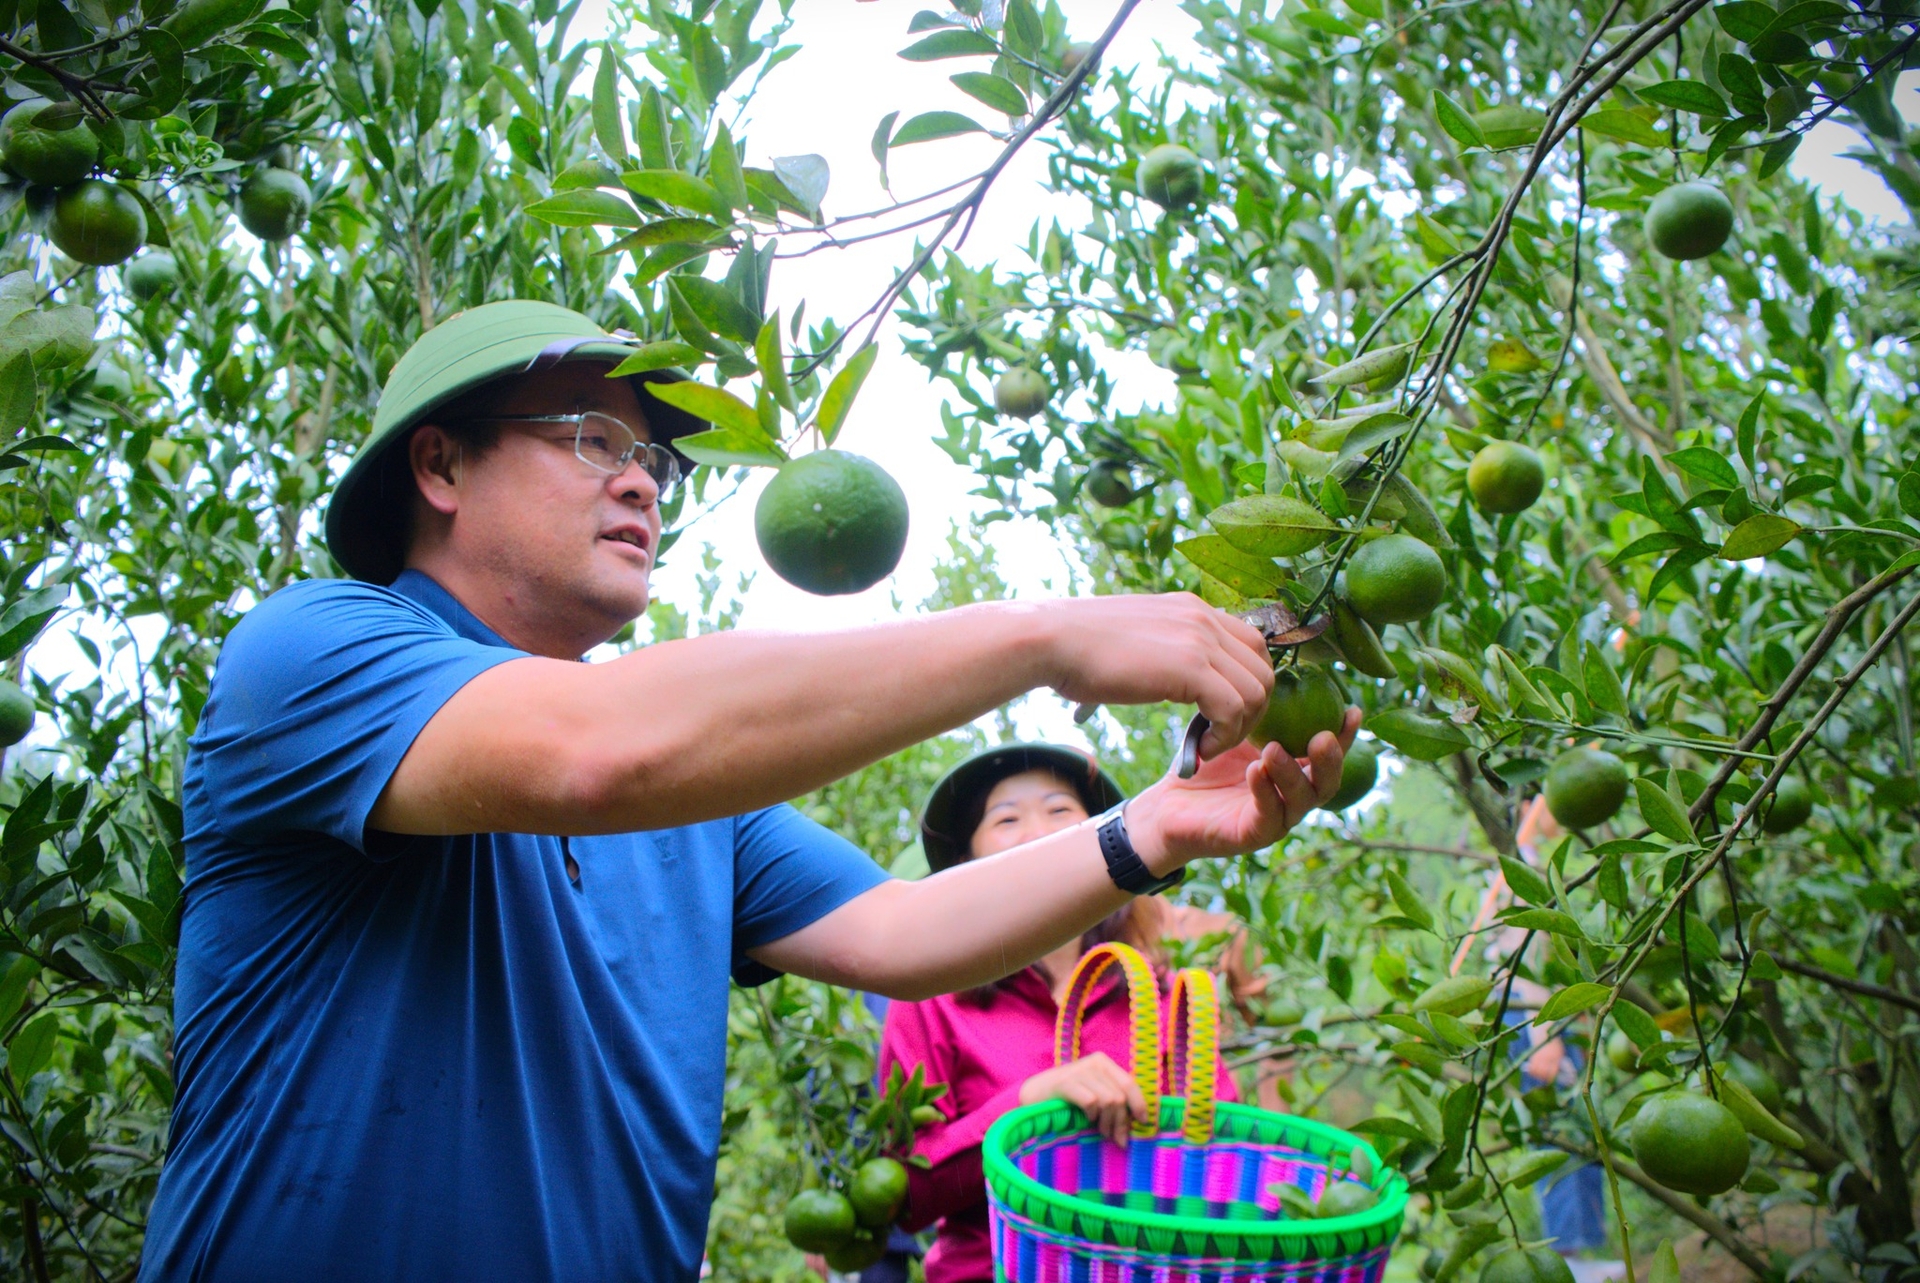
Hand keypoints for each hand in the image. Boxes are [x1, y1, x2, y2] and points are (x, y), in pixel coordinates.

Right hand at [1020, 1052, 1148, 1146]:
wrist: (1034, 1095)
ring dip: (1107, 1123)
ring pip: (1109, 1101)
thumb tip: (1140, 1122)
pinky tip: (1086, 1119)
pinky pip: (1091, 1102)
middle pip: (1120, 1097)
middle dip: (1122, 1122)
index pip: (1130, 1083)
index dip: (1139, 1105)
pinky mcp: (1065, 1082)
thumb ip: (1114, 1102)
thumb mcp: (1095, 1095)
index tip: (1143, 1123)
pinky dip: (1092, 1115)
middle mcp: (1093, 1062)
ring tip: (1102, 1132)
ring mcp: (1078, 1071)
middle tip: (1117, 1139)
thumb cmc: (1069, 1099)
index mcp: (1103, 1063)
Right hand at [1036, 594, 1273, 756]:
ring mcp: (1200, 640)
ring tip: (1207, 745)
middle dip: (1252, 711)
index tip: (1222, 714)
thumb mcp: (1138, 639)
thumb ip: (1166, 648)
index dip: (1247, 684)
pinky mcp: (1190, 667)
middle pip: (1264, 669)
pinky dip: (1224, 736)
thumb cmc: (1080, 649)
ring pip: (1257, 691)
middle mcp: (1204, 618)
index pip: (1252, 644)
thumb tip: (1172, 674)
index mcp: (1193, 609)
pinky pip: (1234, 708)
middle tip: (1221, 736)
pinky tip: (1199, 749)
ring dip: (1239, 728)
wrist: (1052, 641)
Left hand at [1125, 707, 1360, 870]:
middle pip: (1328, 782)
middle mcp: (1293, 796)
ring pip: (1300, 800)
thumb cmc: (1207, 763)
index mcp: (1297, 770)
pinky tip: (1255, 770)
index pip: (1330, 754)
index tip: (1352, 710)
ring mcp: (1276, 818)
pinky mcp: (1252, 834)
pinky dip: (1264, 791)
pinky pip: (1267, 815)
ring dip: (1291, 773)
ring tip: (1274, 749)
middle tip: (1322, 736)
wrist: (1170, 803)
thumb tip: (1275, 665)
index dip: (1346, 735)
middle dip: (1331, 760)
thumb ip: (1259, 709)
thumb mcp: (1236, 730)